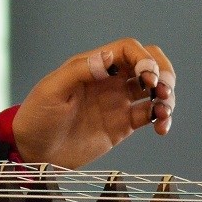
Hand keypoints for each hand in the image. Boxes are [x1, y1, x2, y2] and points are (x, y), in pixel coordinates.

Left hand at [12, 38, 175, 168]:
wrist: (34, 151)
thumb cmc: (37, 117)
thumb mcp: (53, 90)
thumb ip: (80, 71)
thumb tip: (108, 57)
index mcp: (92, 65)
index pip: (129, 49)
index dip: (144, 58)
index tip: (148, 77)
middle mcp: (109, 80)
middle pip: (148, 63)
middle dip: (163, 72)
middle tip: (161, 91)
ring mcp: (118, 102)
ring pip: (154, 89)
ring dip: (167, 96)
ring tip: (163, 112)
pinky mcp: (122, 125)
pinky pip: (151, 115)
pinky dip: (163, 118)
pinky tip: (161, 128)